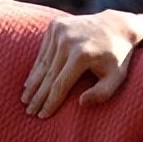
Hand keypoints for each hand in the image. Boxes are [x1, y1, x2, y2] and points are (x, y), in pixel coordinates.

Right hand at [21, 11, 142, 118]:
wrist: (116, 25)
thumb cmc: (117, 57)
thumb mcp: (117, 78)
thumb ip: (102, 94)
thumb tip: (81, 103)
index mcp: (82, 55)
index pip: (60, 85)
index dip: (50, 102)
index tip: (42, 116)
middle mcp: (68, 41)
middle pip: (49, 76)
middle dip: (38, 96)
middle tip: (29, 112)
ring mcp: (60, 31)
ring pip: (43, 64)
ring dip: (33, 84)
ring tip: (25, 100)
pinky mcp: (55, 25)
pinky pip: (43, 52)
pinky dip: (36, 67)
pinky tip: (30, 82)